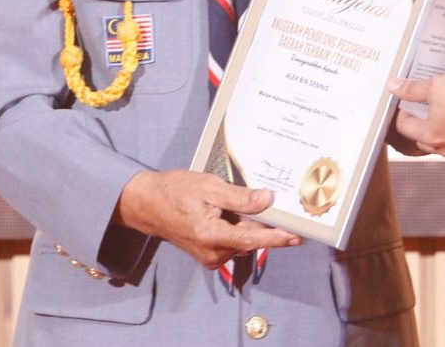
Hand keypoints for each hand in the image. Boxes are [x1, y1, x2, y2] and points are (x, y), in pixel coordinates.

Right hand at [114, 169, 300, 269]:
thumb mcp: (209, 186)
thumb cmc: (175, 191)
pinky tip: (230, 210)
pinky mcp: (209, 255)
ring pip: (243, 240)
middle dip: (263, 223)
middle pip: (250, 239)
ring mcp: (210, 257)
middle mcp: (212, 253)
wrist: (147, 205)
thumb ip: (239, 197)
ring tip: (238, 200)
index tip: (296, 236)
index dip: (276, 238)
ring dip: (248, 223)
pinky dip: (238, 227)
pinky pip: (233, 241)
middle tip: (276, 204)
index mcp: (210, 235)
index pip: (251, 240)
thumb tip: (267, 200)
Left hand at [388, 74, 444, 163]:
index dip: (403, 111)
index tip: (407, 102)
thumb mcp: (439, 86)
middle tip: (426, 106)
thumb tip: (393, 86)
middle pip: (423, 138)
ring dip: (443, 130)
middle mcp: (444, 150)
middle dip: (421, 123)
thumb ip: (414, 88)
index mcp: (429, 135)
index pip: (404, 126)